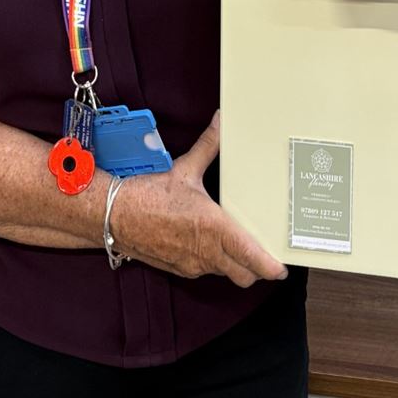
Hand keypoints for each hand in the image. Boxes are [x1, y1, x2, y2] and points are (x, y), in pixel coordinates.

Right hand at [111, 112, 286, 287]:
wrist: (115, 215)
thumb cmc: (148, 194)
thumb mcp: (183, 168)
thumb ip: (208, 146)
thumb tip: (221, 122)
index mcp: (213, 228)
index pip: (251, 257)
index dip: (270, 266)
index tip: (282, 268)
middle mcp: (206, 252)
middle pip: (244, 276)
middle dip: (257, 269)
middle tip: (264, 256)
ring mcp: (193, 264)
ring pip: (224, 274)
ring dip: (234, 265)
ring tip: (238, 246)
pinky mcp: (179, 269)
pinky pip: (204, 271)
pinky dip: (213, 262)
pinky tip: (208, 244)